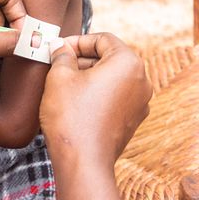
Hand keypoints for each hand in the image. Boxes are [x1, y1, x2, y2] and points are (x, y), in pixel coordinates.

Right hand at [40, 33, 152, 167]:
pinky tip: (74, 100)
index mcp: (128, 63)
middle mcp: (141, 80)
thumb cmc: (71, 116)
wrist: (83, 160)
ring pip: (112, 77)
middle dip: (81, 58)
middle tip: (57, 64)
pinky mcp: (132, 120)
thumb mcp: (59, 77)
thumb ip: (62, 55)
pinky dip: (96, 92)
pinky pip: (115, 96)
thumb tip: (60, 47)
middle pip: (109, 57)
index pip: (102, 39)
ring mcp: (140, 102)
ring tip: (62, 83)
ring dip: (88, 75)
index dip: (76, 40)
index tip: (57, 48)